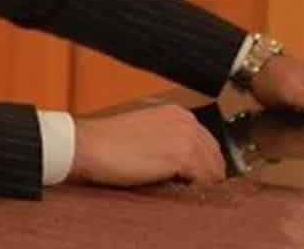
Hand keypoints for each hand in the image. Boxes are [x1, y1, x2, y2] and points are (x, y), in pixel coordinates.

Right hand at [67, 104, 224, 185]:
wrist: (88, 145)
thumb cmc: (106, 141)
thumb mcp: (143, 128)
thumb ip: (166, 136)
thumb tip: (184, 161)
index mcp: (176, 111)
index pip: (207, 143)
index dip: (202, 163)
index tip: (193, 178)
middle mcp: (186, 120)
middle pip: (215, 156)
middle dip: (206, 174)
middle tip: (189, 188)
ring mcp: (186, 136)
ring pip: (214, 170)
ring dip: (201, 184)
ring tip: (182, 192)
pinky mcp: (182, 156)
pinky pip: (204, 180)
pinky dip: (196, 190)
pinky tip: (178, 191)